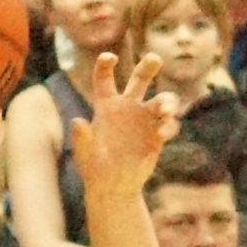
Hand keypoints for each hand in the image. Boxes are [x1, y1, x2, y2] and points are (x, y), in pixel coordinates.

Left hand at [71, 53, 179, 201]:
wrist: (113, 188)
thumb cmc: (94, 170)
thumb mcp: (84, 155)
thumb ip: (81, 138)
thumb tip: (77, 121)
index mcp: (106, 106)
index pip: (105, 78)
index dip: (106, 64)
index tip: (110, 58)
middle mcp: (128, 107)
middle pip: (140, 78)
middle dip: (148, 66)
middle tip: (155, 59)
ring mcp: (145, 119)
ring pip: (161, 100)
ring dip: (168, 101)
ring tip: (167, 110)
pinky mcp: (157, 135)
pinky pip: (169, 124)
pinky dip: (169, 126)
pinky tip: (162, 135)